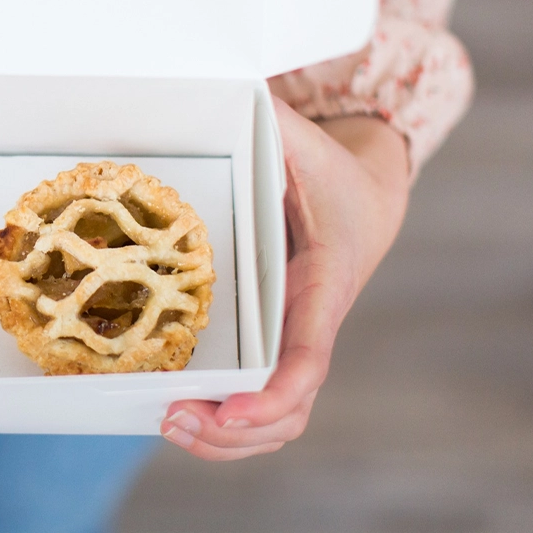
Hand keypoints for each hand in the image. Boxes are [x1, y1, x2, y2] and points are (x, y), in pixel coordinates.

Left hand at [159, 97, 410, 459]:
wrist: (365, 198)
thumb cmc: (330, 173)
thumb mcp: (304, 143)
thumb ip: (272, 126)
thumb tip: (229, 93)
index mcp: (323, 286)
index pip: (308, 356)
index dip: (272, 394)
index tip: (230, 410)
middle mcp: (310, 325)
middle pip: (287, 410)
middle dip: (231, 432)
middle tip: (169, 420)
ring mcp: (292, 343)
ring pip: (274, 419)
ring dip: (222, 440)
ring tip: (166, 425)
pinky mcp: (273, 346)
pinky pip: (256, 401)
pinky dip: (223, 423)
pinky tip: (174, 413)